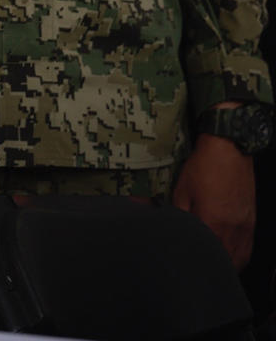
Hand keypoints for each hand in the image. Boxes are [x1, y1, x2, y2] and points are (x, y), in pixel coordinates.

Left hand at [173, 133, 255, 267]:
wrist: (229, 151)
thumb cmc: (204, 169)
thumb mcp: (182, 190)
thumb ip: (177, 214)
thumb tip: (168, 226)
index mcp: (213, 222)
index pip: (205, 253)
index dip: (195, 260)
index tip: (186, 265)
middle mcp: (233, 229)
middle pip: (224, 260)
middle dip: (211, 266)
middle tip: (197, 268)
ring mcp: (245, 227)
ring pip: (238, 258)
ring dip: (226, 265)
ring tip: (211, 266)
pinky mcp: (251, 222)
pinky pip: (247, 249)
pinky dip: (238, 257)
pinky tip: (228, 257)